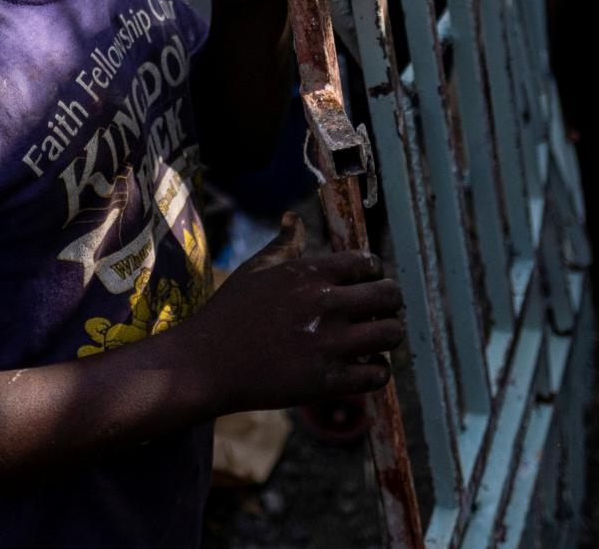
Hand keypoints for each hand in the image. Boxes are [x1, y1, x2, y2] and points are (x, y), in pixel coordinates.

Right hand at [183, 214, 403, 412]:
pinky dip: (378, 369)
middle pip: (388, 295)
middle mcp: (325, 304)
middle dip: (389, 300)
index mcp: (309, 273)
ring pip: (391, 333)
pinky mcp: (329, 382)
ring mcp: (329, 345)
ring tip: (374, 337)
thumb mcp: (256, 268)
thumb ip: (284, 243)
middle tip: (378, 309)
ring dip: (388, 333)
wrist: (207, 363)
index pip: (367, 263)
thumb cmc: (230, 311)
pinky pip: (378, 374)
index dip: (372, 271)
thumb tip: (293, 217)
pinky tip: (365, 365)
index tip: (366, 281)